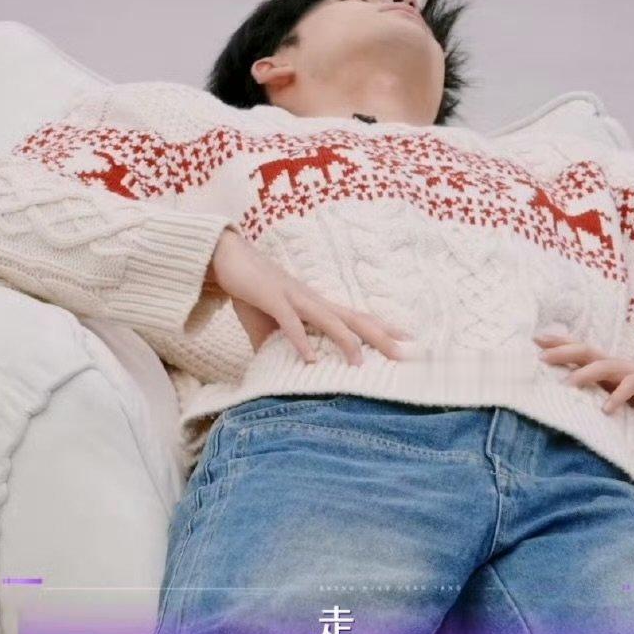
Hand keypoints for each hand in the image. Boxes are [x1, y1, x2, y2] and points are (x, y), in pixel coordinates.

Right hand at [209, 227, 409, 364]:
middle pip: (354, 319)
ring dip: (346, 341)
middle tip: (405, 353)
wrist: (226, 259)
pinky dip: (301, 341)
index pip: (357, 318)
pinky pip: (290, 322)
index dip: (383, 329)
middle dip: (381, 336)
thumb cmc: (251, 292)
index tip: (407, 341)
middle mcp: (313, 300)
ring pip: (328, 320)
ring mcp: (295, 297)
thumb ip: (279, 347)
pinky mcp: (273, 298)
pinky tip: (310, 359)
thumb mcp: (268, 326)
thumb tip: (279, 374)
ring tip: (360, 363)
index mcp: (316, 306)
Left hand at [533, 332, 633, 437]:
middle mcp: (626, 367)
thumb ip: (607, 415)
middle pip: (590, 351)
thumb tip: (575, 431)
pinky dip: (620, 395)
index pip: (584, 354)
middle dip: (564, 350)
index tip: (534, 343)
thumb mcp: (630, 414)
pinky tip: (606, 410)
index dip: (561, 346)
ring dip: (586, 372)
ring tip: (566, 384)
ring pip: (608, 363)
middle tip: (539, 355)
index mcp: (616, 372)